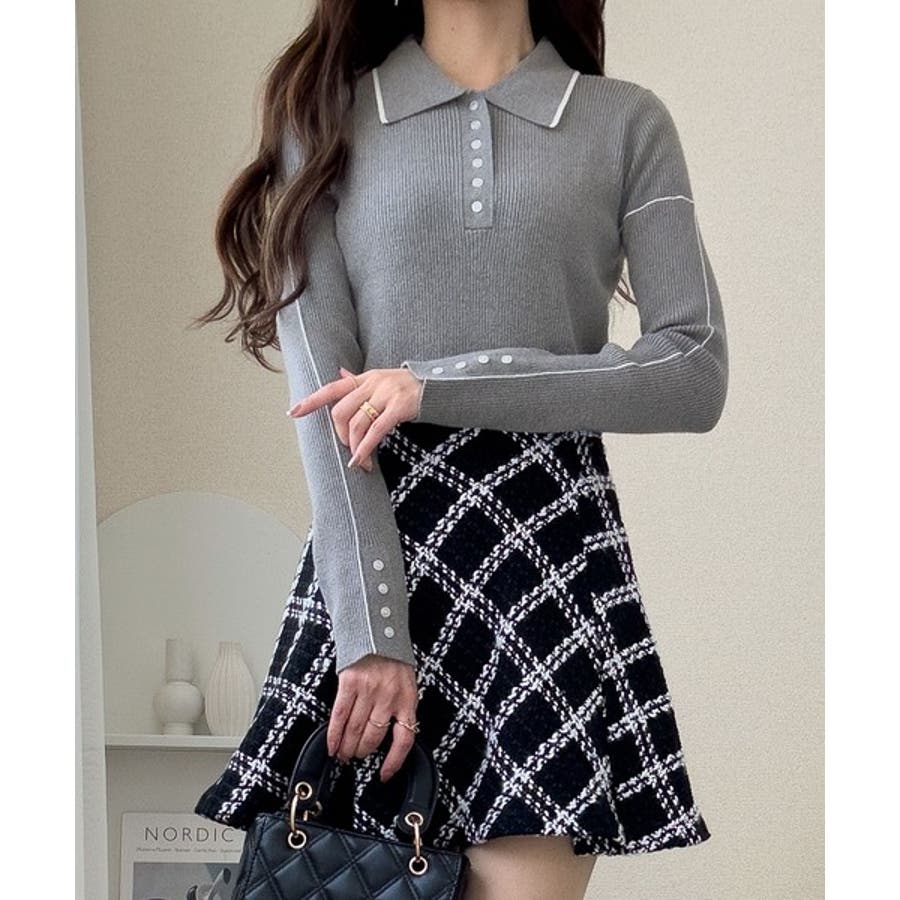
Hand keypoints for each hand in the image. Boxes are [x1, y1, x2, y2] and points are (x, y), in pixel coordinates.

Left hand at [286, 366, 422, 470]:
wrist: (440, 386)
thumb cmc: (409, 387)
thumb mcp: (383, 379)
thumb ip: (360, 382)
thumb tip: (340, 373)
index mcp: (365, 377)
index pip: (332, 388)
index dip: (311, 401)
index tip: (292, 413)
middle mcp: (373, 383)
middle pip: (340, 411)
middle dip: (340, 435)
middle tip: (348, 449)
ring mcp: (387, 394)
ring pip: (357, 423)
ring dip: (354, 447)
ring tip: (360, 462)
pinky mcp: (400, 406)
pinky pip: (376, 430)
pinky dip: (366, 448)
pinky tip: (362, 460)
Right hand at [327, 654, 418, 781]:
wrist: (378, 627)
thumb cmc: (393, 655)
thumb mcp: (407, 681)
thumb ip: (401, 705)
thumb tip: (393, 733)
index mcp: (408, 698)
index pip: (404, 739)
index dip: (394, 762)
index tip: (385, 774)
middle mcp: (389, 697)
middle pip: (373, 737)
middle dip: (362, 752)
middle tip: (356, 758)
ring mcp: (369, 691)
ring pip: (355, 731)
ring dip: (347, 748)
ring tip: (343, 755)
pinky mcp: (350, 683)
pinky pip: (340, 716)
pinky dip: (334, 735)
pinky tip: (332, 745)